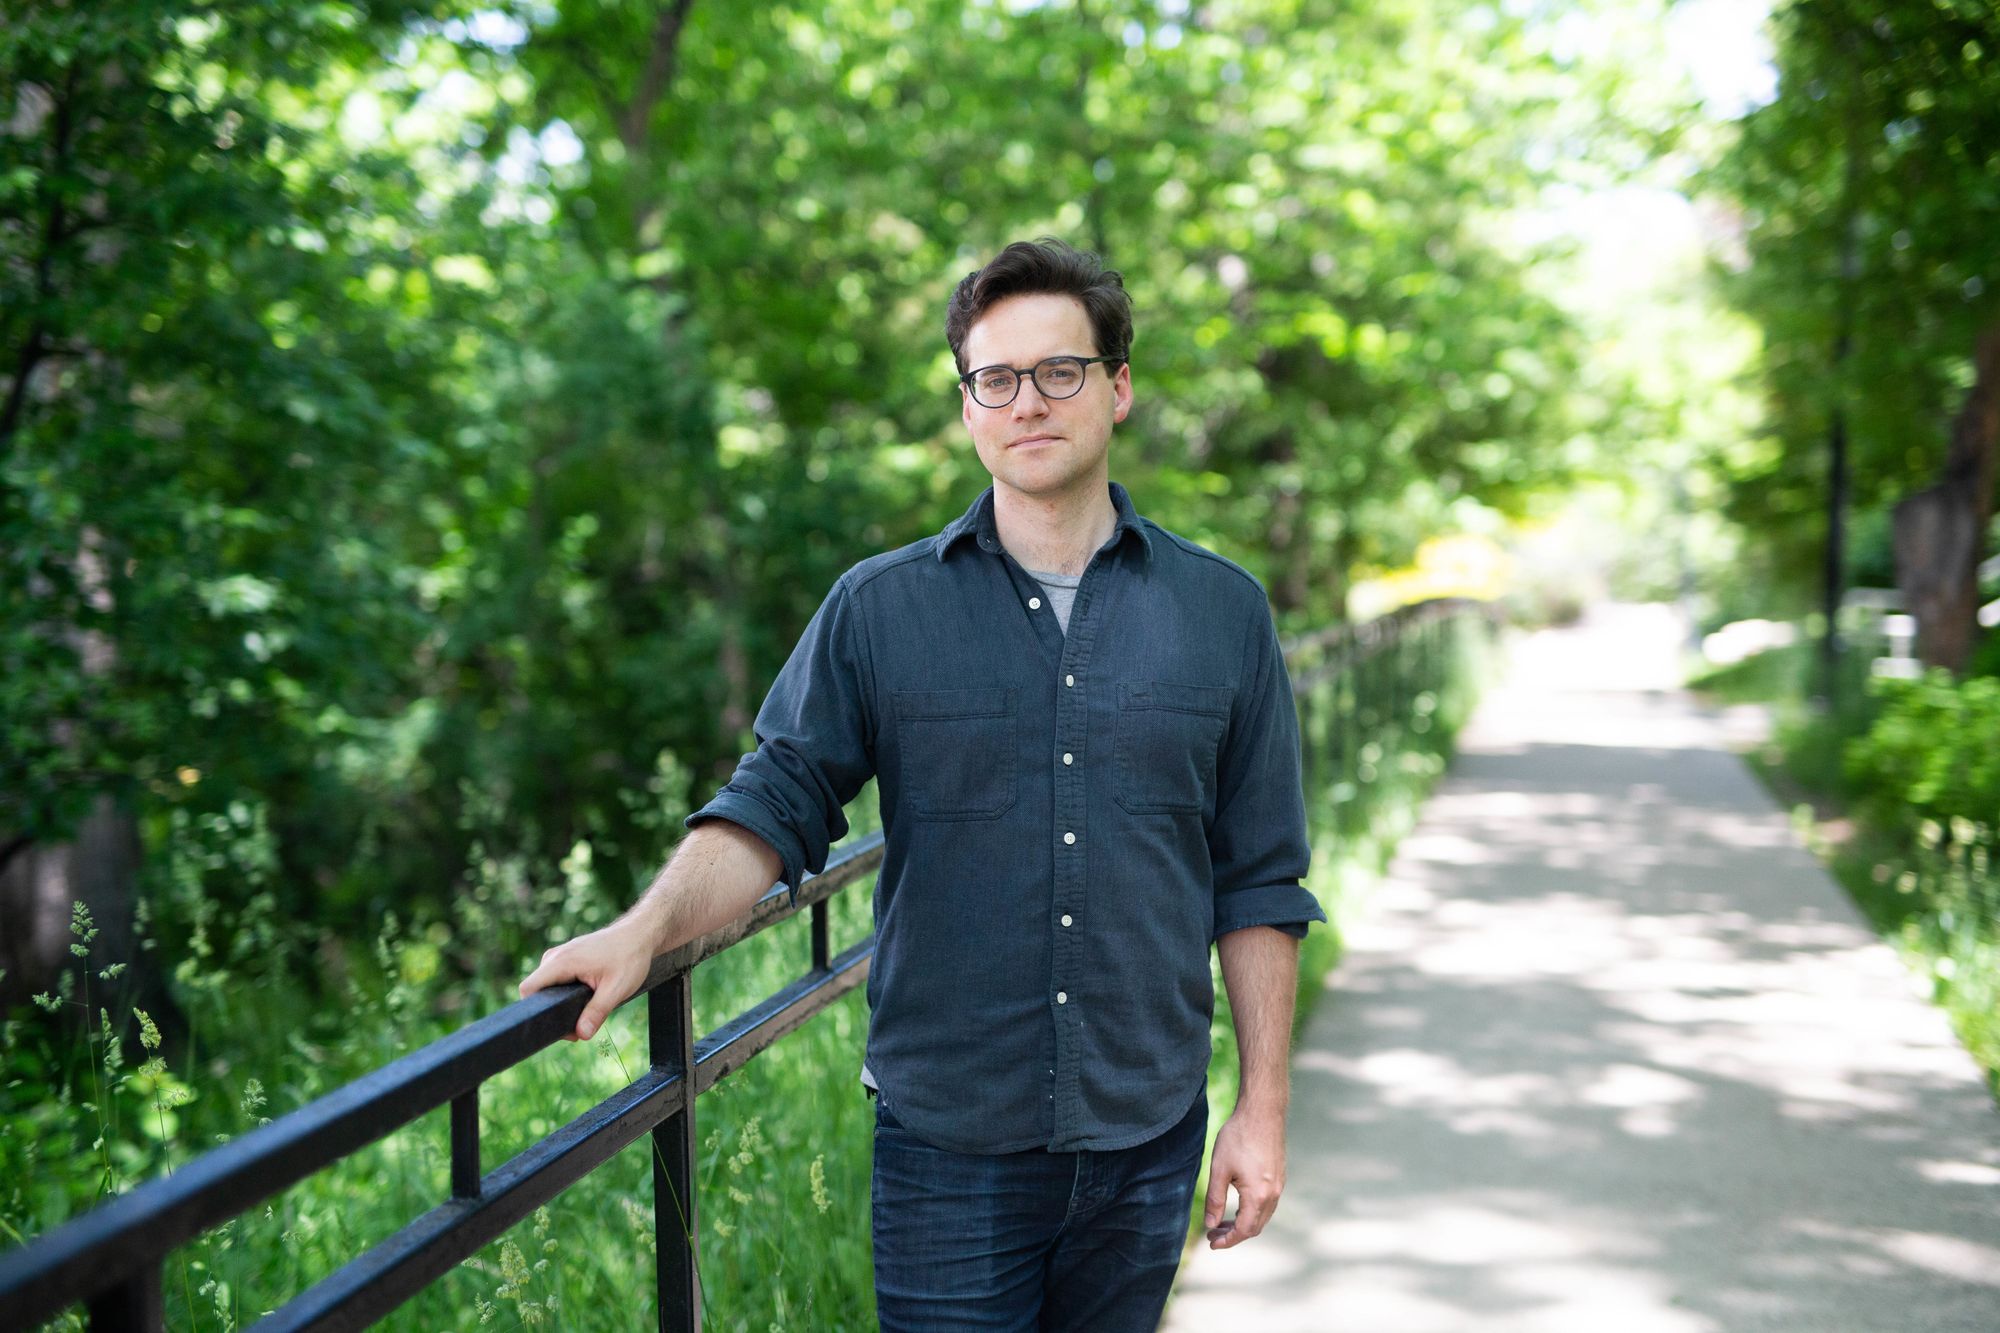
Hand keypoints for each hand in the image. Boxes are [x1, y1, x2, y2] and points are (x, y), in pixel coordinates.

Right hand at [517, 922, 654, 1041]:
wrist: (640, 935)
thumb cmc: (630, 957)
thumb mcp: (616, 989)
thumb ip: (596, 1013)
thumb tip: (581, 1034)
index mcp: (562, 961)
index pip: (528, 988)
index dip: (536, 1010)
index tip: (556, 1025)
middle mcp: (556, 956)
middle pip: (537, 990)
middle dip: (554, 1010)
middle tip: (579, 1025)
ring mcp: (561, 954)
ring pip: (548, 985)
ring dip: (561, 1001)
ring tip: (586, 1010)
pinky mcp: (568, 956)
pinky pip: (557, 978)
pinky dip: (566, 991)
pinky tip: (586, 997)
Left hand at [1202, 1105, 1285, 1249]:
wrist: (1262, 1112)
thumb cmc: (1238, 1138)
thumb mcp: (1219, 1169)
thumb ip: (1215, 1199)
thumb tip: (1210, 1224)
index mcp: (1258, 1196)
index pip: (1244, 1230)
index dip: (1227, 1240)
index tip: (1211, 1243)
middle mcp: (1273, 1194)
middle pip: (1255, 1227)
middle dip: (1234, 1234)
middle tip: (1212, 1233)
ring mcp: (1279, 1185)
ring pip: (1262, 1216)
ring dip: (1243, 1223)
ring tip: (1222, 1221)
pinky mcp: (1279, 1176)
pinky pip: (1267, 1204)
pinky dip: (1252, 1211)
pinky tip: (1237, 1204)